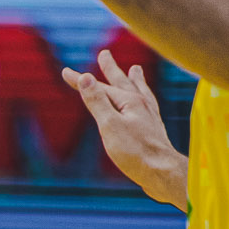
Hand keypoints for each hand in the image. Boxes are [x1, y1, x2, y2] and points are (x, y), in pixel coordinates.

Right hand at [61, 50, 187, 210]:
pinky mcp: (154, 130)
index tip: (65, 72)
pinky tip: (147, 102)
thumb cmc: (135, 152)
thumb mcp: (109, 126)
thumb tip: (87, 77)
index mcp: (130, 101)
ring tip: (135, 69)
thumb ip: (97, 102)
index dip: (81, 80)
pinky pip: (148, 105)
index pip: (100, 87)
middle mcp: (142, 104)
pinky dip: (145, 97)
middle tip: (104, 54)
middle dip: (111, 69)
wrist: (163, 174)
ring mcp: (150, 116)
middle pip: (123, 82)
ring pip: (139, 92)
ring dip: (134, 79)